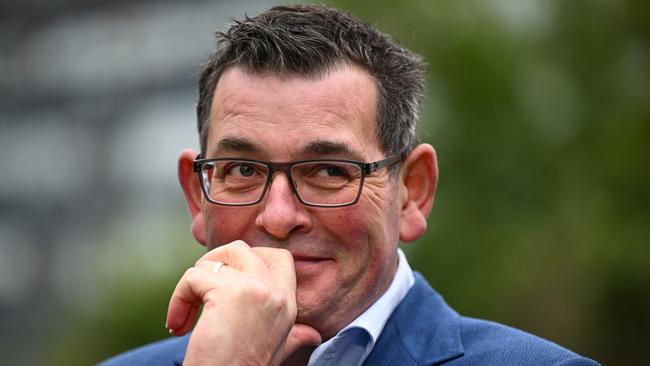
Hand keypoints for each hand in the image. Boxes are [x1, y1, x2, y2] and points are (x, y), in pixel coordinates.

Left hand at [165, 241, 320, 364]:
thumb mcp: (275, 350)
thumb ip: (293, 337)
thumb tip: (313, 335)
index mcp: (288, 305)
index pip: (280, 258)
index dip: (248, 260)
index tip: (224, 285)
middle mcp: (277, 293)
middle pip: (243, 249)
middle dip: (215, 262)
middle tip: (201, 290)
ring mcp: (256, 289)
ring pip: (214, 260)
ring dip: (191, 283)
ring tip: (186, 313)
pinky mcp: (230, 291)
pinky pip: (193, 277)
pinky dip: (178, 299)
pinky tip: (179, 325)